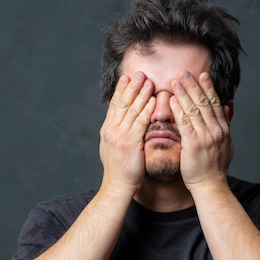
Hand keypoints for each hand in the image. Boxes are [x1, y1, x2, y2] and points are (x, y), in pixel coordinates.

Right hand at [99, 72, 154, 192]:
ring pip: (131, 110)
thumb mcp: (113, 146)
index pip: (114, 105)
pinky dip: (146, 111)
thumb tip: (118, 120)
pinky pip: (139, 123)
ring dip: (140, 94)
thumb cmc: (119, 169)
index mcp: (107, 129)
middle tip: (139, 73)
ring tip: (148, 81)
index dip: (121, 90)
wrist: (117, 186)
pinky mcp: (130, 143)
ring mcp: (119, 136)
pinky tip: (152, 102)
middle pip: (122, 103)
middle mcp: (111, 130)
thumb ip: (116, 131)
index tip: (127, 77)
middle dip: (131, 87)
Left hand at [169, 72, 233, 188]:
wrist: (210, 185)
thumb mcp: (226, 143)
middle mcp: (216, 131)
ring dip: (184, 94)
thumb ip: (226, 123)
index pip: (216, 103)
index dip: (209, 88)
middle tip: (186, 73)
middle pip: (205, 103)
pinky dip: (179, 110)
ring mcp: (206, 137)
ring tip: (176, 81)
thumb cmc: (214, 166)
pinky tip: (172, 100)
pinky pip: (185, 123)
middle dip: (195, 86)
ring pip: (194, 110)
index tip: (203, 75)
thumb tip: (230, 105)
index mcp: (223, 129)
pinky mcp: (194, 144)